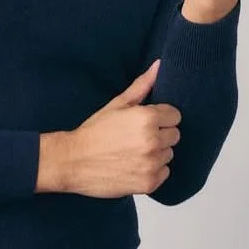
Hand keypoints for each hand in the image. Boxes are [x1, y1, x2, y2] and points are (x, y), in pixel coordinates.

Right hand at [60, 60, 180, 198]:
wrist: (73, 161)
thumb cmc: (94, 133)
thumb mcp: (116, 104)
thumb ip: (141, 86)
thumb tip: (158, 67)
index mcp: (147, 118)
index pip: (175, 116)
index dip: (160, 118)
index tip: (145, 123)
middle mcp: (152, 141)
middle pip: (175, 135)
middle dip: (160, 135)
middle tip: (137, 138)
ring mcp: (151, 163)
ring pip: (169, 154)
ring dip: (156, 153)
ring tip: (133, 152)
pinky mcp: (149, 182)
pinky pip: (164, 173)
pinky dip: (153, 170)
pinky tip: (134, 166)